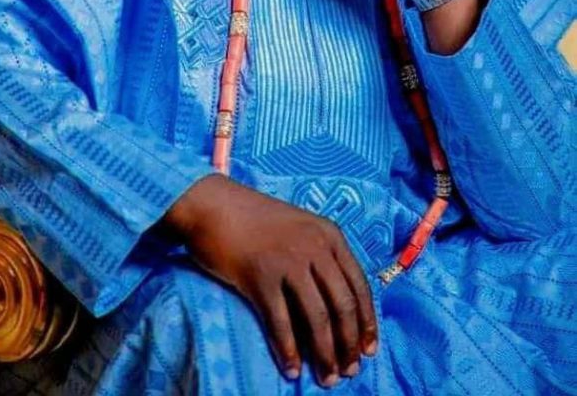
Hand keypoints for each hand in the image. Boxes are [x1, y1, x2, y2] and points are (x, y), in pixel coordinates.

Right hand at [162, 174, 377, 386]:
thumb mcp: (300, 227)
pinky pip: (280, 322)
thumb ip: (321, 256)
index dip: (366, 322)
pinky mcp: (260, 276)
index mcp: (329, 234)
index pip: (359, 285)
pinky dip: (288, 350)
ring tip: (326, 377)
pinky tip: (292, 369)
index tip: (368, 350)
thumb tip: (336, 308)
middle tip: (348, 371)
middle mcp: (314, 247)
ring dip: (324, 353)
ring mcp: (287, 260)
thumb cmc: (256, 218)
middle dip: (348, 344)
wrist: (213, 203)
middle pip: (342, 305)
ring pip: (317, 317)